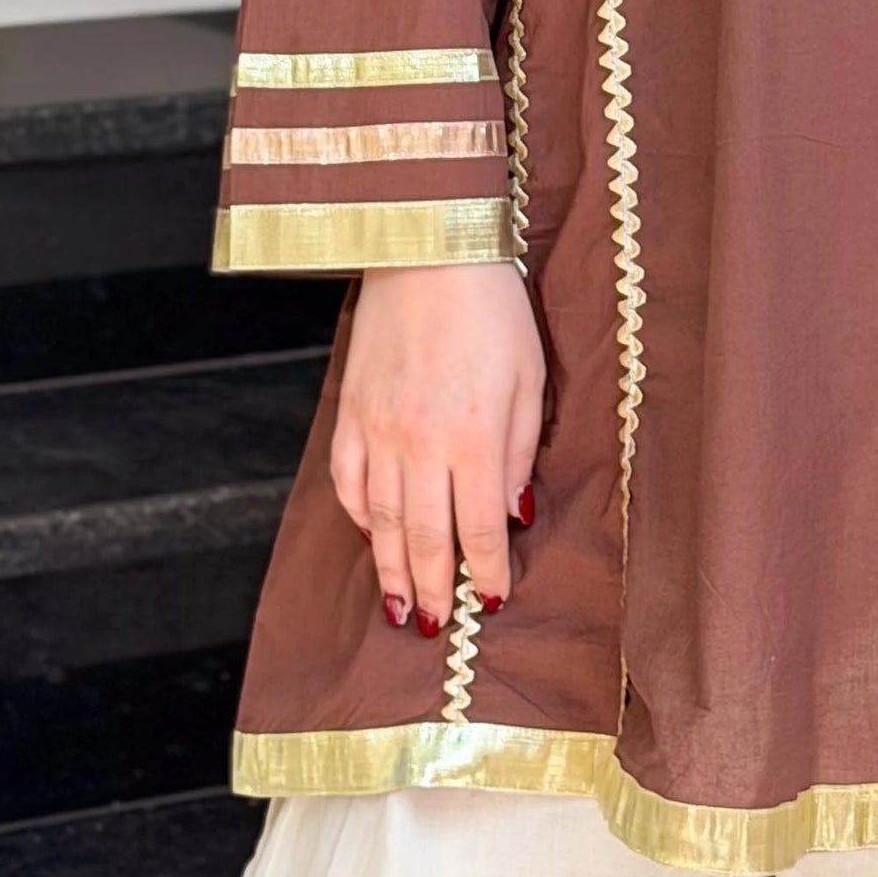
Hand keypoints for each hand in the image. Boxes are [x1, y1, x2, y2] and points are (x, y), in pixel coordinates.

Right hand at [331, 262, 544, 633]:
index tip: (493, 598)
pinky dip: (357, 515)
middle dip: (435, 588)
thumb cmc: (492, 308)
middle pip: (425, 537)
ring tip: (401, 607)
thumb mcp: (531, 376)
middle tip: (437, 627)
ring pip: (380, 520)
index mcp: (475, 437)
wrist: (428, 249)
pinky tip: (369, 535)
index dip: (487, 570)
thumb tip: (512, 511)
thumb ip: (521, 449)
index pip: (481, 528)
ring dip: (391, 569)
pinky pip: (346, 480)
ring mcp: (378, 429)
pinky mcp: (351, 411)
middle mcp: (421, 444)